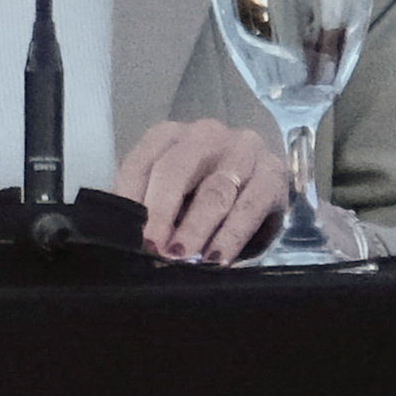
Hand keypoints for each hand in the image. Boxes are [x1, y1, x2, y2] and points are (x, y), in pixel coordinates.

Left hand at [116, 118, 286, 263]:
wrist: (259, 184)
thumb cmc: (201, 192)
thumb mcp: (171, 194)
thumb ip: (147, 208)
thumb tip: (122, 237)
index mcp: (169, 136)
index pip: (141, 164)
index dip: (131, 200)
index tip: (126, 235)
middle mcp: (205, 135)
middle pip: (176, 170)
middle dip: (161, 213)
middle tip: (154, 249)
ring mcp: (243, 150)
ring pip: (215, 191)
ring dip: (196, 229)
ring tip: (183, 258)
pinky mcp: (273, 173)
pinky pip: (251, 207)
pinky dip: (231, 236)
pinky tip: (217, 260)